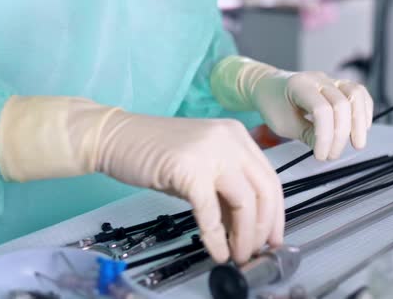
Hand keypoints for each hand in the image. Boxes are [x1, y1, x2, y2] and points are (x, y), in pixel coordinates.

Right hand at [95, 114, 283, 263]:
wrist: (117, 138)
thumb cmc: (156, 154)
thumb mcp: (202, 167)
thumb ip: (226, 191)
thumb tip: (246, 227)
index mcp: (237, 136)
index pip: (269, 178)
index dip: (275, 213)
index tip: (274, 237)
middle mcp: (230, 139)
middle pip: (264, 190)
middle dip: (264, 228)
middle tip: (257, 251)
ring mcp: (210, 152)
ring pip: (244, 202)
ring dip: (244, 236)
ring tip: (238, 255)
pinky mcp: (189, 169)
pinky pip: (211, 212)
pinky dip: (216, 238)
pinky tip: (217, 251)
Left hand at [252, 72, 373, 160]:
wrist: (268, 86)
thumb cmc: (273, 104)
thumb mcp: (283, 124)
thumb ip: (306, 134)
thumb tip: (327, 147)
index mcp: (299, 86)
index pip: (321, 110)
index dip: (325, 136)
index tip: (321, 155)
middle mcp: (318, 79)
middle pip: (341, 104)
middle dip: (340, 134)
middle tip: (333, 154)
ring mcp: (330, 79)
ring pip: (356, 94)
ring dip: (359, 122)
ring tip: (357, 143)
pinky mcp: (339, 85)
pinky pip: (359, 93)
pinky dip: (364, 111)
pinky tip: (362, 128)